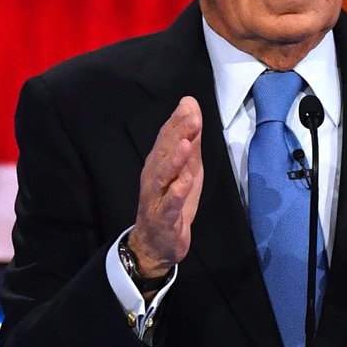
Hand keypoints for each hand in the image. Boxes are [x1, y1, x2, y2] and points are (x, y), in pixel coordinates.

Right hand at [128, 97, 202, 277]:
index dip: (178, 121)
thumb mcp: (187, 169)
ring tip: (185, 144)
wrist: (157, 242)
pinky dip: (177, 192)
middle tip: (192, 117)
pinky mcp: (163, 217)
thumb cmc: (173, 201)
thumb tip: (191, 108)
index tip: (190, 104)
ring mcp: (157, 197)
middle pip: (165, 153)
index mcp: (159, 163)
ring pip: (164, 176)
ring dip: (174, 160)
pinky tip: (186, 181)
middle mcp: (154, 177)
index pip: (167, 138)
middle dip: (178, 134)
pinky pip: (170, 204)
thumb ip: (190, 141)